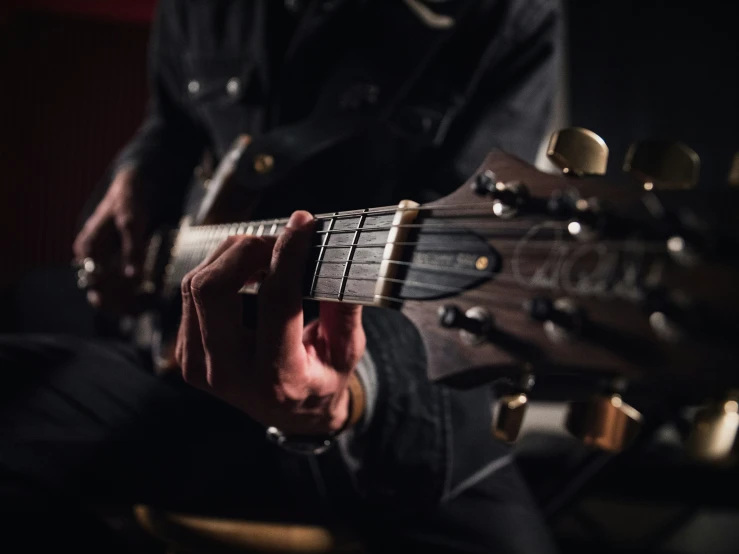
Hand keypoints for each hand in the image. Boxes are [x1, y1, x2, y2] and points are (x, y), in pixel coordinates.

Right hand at [73, 166, 150, 311]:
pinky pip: (120, 285)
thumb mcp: (131, 223)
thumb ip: (132, 249)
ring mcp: (102, 261)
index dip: (115, 297)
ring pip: (110, 292)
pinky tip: (148, 297)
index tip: (136, 303)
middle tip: (144, 309)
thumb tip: (132, 277)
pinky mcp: (114, 263)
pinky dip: (132, 294)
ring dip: (127, 303)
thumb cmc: (128, 202)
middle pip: (100, 292)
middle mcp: (91, 259)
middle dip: (121, 304)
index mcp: (88, 248)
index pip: (96, 283)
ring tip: (148, 306)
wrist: (132, 188)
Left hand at [175, 211, 365, 434]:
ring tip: (265, 255)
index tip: (302, 224)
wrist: (290, 415)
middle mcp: (230, 374)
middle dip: (246, 250)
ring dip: (231, 256)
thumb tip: (338, 260)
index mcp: (278, 378)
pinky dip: (217, 270)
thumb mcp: (346, 352)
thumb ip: (343, 310)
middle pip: (212, 289)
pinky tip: (245, 271)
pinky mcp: (185, 353)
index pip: (276, 301)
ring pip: (195, 285)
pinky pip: (190, 294)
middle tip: (278, 243)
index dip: (289, 254)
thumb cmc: (322, 378)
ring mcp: (200, 366)